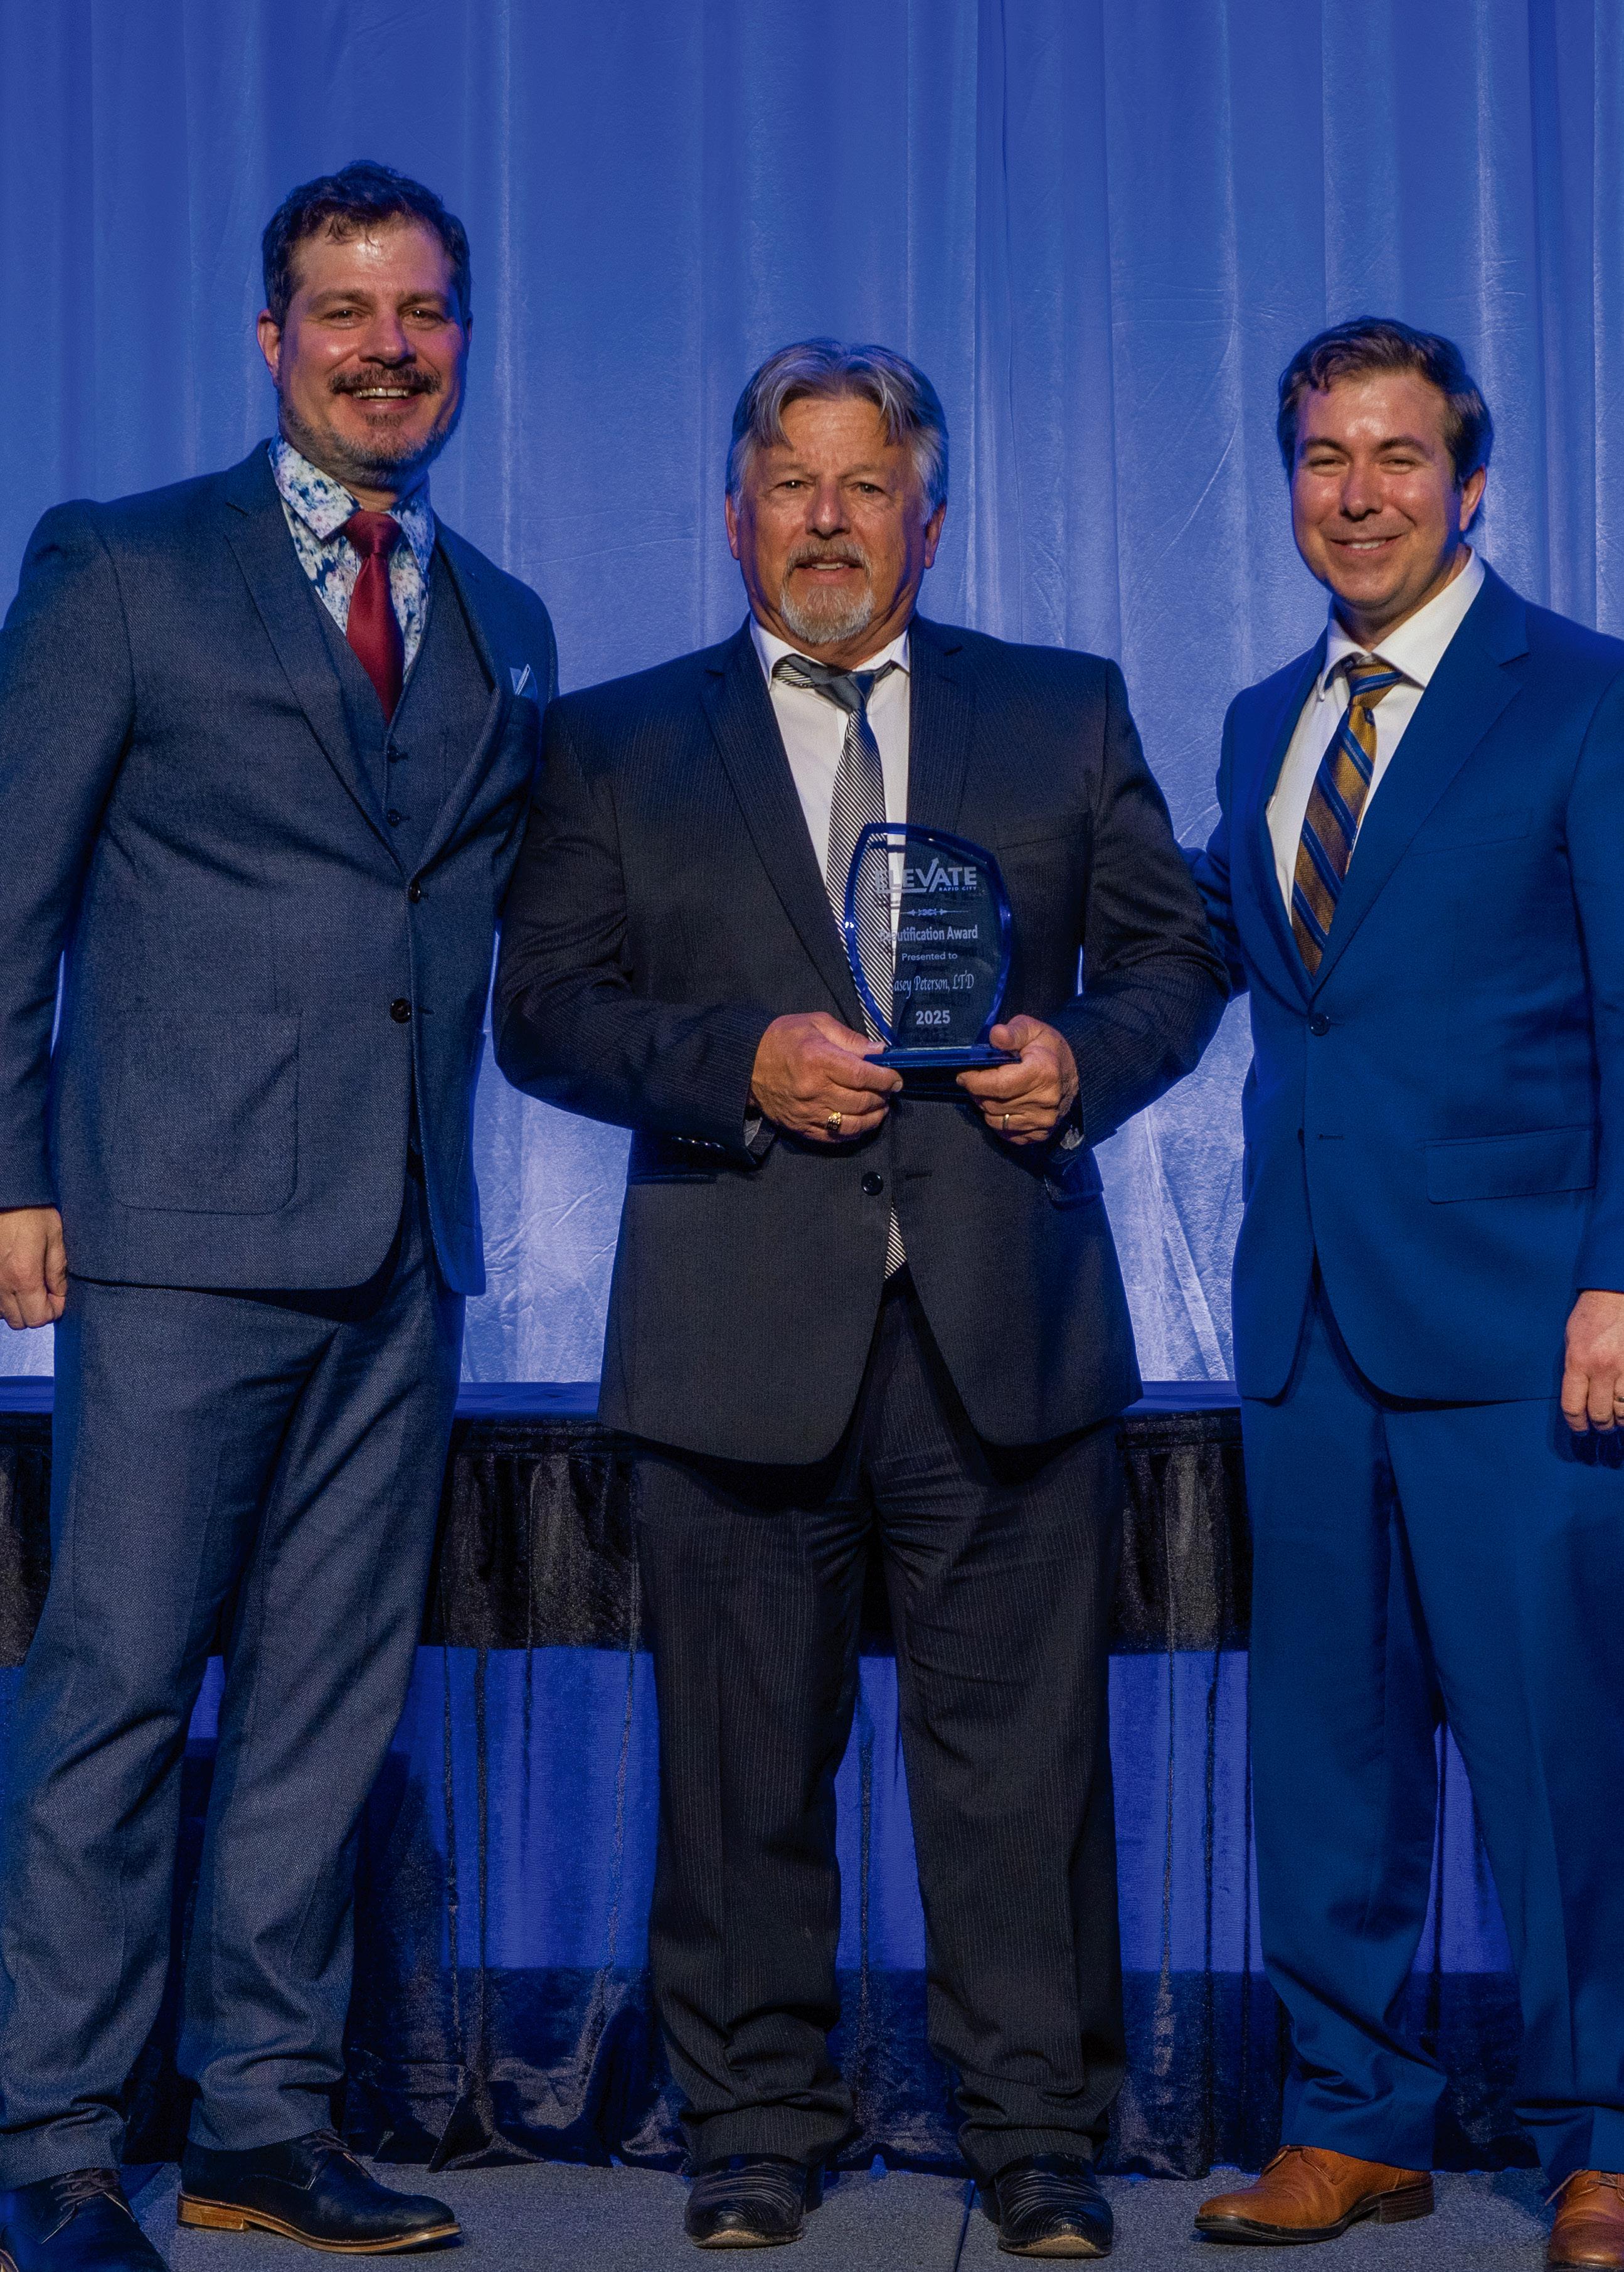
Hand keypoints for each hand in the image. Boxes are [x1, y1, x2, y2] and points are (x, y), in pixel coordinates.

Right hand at [0, 1206, 67, 1329]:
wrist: (5, 1195)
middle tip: (44, 1292)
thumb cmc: (31, 1212)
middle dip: (36, 1311)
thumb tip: (60, 1294)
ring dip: (17, 1306)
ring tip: (27, 1286)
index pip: (39, 1317)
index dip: (54, 1310)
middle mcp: (2, 1284)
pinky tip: (12, 1282)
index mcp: (25, 1277)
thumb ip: (57, 1270)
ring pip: (2, 1314)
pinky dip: (2, 1298)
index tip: (58, 1296)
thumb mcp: (55, 1237)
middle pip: (20, 1321)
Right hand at [749, 1012, 901, 1142]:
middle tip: (888, 1090)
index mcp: (819, 1060)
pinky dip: (853, 1132)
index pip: (863, 1076)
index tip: (896, 1078)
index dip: (886, 1079)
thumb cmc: (783, 1038)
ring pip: (852, 1124)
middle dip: (882, 1097)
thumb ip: (850, 1039)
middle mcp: (814, 1090)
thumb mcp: (817, 1024)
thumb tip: (879, 1053)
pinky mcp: (801, 1127)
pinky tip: (861, 1122)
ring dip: (873, 1117)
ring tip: (879, 1108)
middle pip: (861, 1101)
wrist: (745, 1063)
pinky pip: (834, 1137)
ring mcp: (807, 1112)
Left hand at [957, 1015, 1079, 1145]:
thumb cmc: (1049, 1048)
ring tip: (992, 1091)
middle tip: (977, 1079)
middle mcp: (1045, 1101)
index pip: (997, 1085)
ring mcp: (1044, 1121)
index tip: (963, 1074)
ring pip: (996, 1121)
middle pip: (993, 1104)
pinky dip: (1000, 1121)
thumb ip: (1013, 1031)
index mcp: (1042, 1073)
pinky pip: (1007, 1134)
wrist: (1074, 1073)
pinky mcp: (1042, 1133)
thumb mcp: (1032, 1029)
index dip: (974, 1081)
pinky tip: (1004, 1106)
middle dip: (978, 1092)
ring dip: (987, 1107)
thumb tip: (995, 1035)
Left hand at [1560, 1288, 1623, 1431]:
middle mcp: (1601, 1368)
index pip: (1573, 1406)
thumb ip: (1574, 1369)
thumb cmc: (1590, 1316)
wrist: (1615, 1294)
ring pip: (1623, 1410)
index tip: (1581, 1429)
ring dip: (1621, 1420)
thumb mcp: (1571, 1341)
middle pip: (1600, 1413)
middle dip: (1601, 1425)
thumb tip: (1577, 1396)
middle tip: (1602, 1426)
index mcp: (1577, 1362)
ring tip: (1619, 1419)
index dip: (1577, 1424)